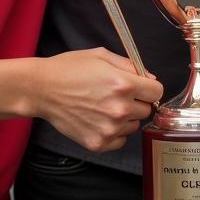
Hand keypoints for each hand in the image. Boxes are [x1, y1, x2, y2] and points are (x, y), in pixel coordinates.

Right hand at [34, 48, 162, 153]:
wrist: (42, 89)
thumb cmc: (70, 69)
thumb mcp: (102, 56)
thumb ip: (130, 66)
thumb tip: (150, 79)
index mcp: (123, 84)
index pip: (157, 91)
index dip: (148, 87)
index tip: (139, 87)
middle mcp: (120, 109)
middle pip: (146, 109)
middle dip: (136, 101)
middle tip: (115, 95)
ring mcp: (109, 129)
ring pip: (134, 125)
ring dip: (125, 118)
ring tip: (103, 106)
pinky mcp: (98, 143)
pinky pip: (120, 140)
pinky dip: (114, 132)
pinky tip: (99, 119)